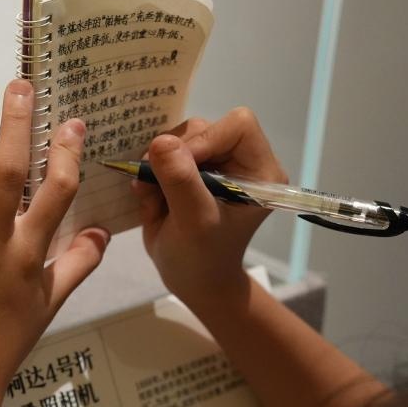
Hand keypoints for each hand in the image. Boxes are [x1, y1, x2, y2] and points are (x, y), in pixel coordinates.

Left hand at [0, 79, 108, 406]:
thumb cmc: (3, 344)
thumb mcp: (48, 307)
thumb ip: (76, 266)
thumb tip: (106, 233)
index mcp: (28, 258)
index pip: (56, 194)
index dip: (65, 153)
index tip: (69, 120)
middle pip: (9, 177)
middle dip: (17, 127)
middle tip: (18, 85)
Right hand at [132, 107, 286, 306]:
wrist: (191, 280)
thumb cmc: (203, 258)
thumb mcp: (194, 222)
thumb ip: (182, 181)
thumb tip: (161, 141)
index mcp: (258, 170)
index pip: (237, 126)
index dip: (205, 141)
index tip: (179, 169)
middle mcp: (238, 161)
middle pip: (202, 129)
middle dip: (173, 157)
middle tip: (156, 185)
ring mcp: (211, 164)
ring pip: (176, 140)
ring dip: (156, 168)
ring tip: (153, 198)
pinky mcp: (187, 171)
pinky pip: (160, 155)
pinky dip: (148, 175)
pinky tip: (150, 200)